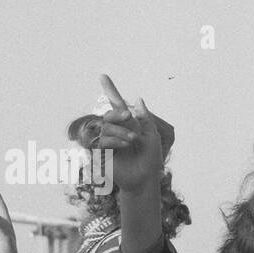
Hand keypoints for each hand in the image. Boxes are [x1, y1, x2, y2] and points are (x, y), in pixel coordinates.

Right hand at [91, 74, 161, 196]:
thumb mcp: (152, 134)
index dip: (110, 89)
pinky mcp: (101, 154)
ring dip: (119, 130)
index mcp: (127, 123)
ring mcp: (107, 142)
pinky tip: (125, 145)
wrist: (145, 178)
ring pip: (105, 127)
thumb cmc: (151, 158)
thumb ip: (144, 117)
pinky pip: (101, 140)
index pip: (116, 104)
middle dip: (117, 113)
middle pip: (108, 114)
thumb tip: (138, 99)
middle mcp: (115, 130)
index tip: (103, 75)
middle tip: (128, 117)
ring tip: (132, 139)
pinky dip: (113, 139)